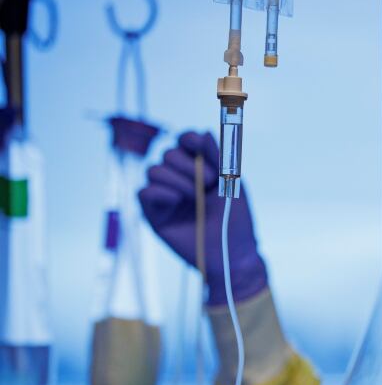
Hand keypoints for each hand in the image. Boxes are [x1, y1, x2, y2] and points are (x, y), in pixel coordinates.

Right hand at [138, 131, 266, 305]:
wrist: (231, 253)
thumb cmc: (235, 220)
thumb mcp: (230, 183)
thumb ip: (218, 157)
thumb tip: (204, 132)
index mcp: (199, 169)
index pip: (183, 142)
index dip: (189, 140)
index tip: (203, 150)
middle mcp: (179, 180)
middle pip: (168, 153)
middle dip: (190, 165)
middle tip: (209, 183)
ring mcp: (165, 197)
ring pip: (154, 169)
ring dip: (177, 179)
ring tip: (195, 196)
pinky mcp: (154, 215)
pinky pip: (144, 192)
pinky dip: (160, 192)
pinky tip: (177, 201)